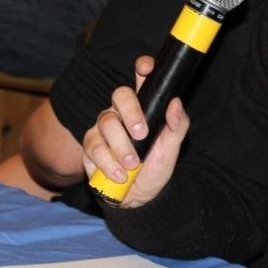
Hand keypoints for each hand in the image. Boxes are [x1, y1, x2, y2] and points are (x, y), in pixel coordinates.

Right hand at [82, 56, 190, 207]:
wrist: (138, 198)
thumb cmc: (156, 167)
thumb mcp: (172, 149)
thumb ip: (177, 125)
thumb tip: (175, 103)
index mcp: (144, 107)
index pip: (141, 79)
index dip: (143, 68)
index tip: (146, 68)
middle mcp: (121, 112)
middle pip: (120, 95)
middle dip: (131, 113)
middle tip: (141, 134)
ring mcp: (103, 128)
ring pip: (106, 123)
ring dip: (121, 146)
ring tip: (133, 164)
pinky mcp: (90, 146)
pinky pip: (94, 147)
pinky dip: (108, 162)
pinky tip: (120, 175)